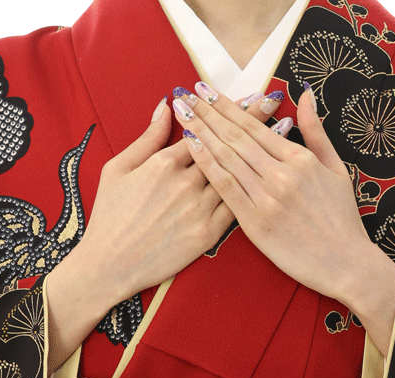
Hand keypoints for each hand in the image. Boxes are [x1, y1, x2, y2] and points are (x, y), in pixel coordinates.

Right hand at [45, 94, 280, 369]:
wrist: (110, 266)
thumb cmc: (109, 216)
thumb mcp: (117, 169)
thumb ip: (147, 137)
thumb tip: (166, 106)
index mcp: (163, 164)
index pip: (203, 129)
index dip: (226, 111)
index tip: (246, 94)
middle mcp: (186, 183)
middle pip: (226, 146)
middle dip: (251, 119)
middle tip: (273, 98)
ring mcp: (199, 208)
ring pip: (237, 173)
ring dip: (262, 149)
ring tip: (284, 126)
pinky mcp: (207, 234)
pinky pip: (236, 206)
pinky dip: (256, 187)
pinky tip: (274, 171)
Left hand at [174, 82, 394, 352]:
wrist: (347, 264)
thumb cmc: (342, 218)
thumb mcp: (336, 168)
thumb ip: (316, 131)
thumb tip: (304, 94)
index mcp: (300, 159)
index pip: (254, 125)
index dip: (226, 106)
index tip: (205, 90)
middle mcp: (281, 174)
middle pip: (235, 136)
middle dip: (207, 113)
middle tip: (185, 94)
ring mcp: (267, 198)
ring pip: (227, 157)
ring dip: (201, 132)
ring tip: (182, 113)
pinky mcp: (256, 223)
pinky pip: (225, 187)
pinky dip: (207, 164)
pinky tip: (190, 147)